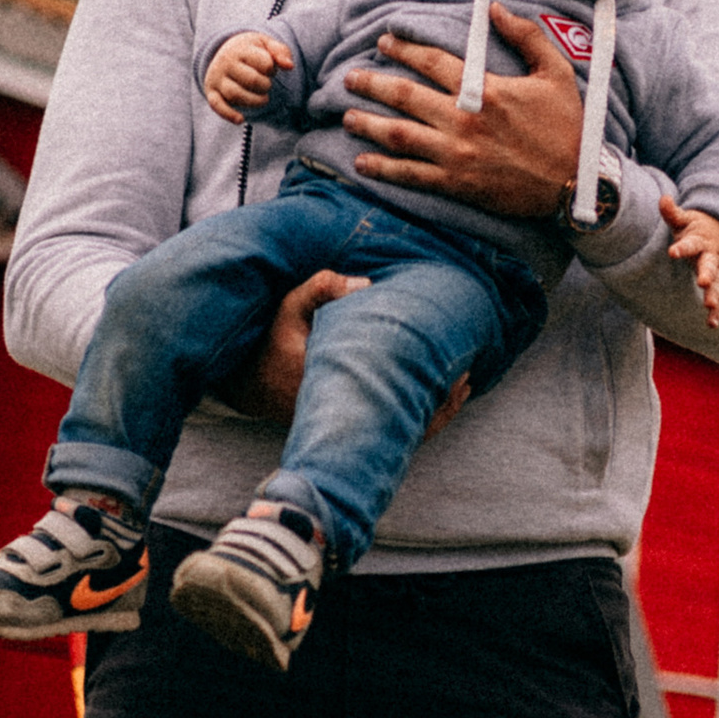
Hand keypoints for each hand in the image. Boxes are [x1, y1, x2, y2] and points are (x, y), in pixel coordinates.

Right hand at [203, 30, 288, 121]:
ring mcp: (217, 78)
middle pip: (252, 80)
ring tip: (262, 99)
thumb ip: (281, 51)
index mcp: (241, 49)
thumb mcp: (266, 44)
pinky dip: (229, 114)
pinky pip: (217, 105)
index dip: (272, 70)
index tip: (269, 69)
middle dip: (266, 86)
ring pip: (235, 95)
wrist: (225, 53)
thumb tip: (289, 66)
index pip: (265, 63)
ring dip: (255, 102)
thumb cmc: (251, 51)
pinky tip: (241, 119)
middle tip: (266, 85)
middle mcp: (226, 62)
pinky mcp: (211, 92)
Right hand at [221, 266, 470, 439]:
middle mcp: (344, 409)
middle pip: (402, 413)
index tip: (450, 362)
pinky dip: (420, 419)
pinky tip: (440, 401)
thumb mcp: (290, 306)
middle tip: (466, 373)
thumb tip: (366, 285)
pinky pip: (392, 432)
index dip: (423, 377)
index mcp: (333, 379)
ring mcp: (348, 423)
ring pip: (400, 427)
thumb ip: (322, 287)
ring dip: (433, 411)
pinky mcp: (351, 429)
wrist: (252, 382)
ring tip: (462, 387)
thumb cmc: (274, 340)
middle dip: (438, 397)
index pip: (388, 383)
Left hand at [342, 1, 585, 216]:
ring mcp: (456, 154)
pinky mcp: (456, 184)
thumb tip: (493, 8)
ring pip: (399, 134)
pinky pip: (410, 175)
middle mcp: (463, 120)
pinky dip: (383, 169)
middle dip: (373, 83)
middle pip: (405, 95)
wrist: (577, 183)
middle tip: (350, 77)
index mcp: (485, 90)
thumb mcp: (555, 72)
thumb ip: (525, 36)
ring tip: (346, 116)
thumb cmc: (568, 126)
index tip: (385, 40)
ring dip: (368, 124)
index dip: (404, 48)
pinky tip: (361, 162)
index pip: (432, 61)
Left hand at [662, 197, 718, 330]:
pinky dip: (718, 311)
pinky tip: (711, 324)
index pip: (691, 244)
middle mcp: (713, 257)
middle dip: (707, 274)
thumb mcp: (686, 220)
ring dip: (714, 294)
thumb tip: (663, 198)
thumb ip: (673, 213)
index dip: (682, 247)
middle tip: (703, 282)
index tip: (672, 252)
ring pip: (718, 283)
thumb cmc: (698, 229)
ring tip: (709, 305)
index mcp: (701, 241)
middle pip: (710, 265)